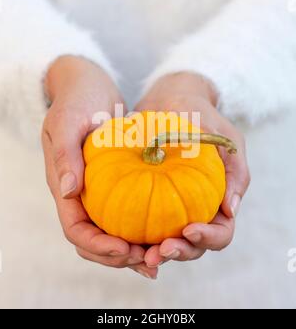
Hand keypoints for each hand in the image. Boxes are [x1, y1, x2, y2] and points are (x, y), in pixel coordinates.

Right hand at [42, 56, 157, 278]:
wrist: (87, 85)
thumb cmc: (76, 100)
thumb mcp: (67, 122)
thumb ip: (64, 156)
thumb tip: (69, 192)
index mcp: (63, 186)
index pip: (75, 229)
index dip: (97, 246)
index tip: (125, 250)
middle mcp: (80, 195)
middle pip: (94, 240)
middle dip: (119, 256)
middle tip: (151, 260)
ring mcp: (97, 191)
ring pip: (111, 231)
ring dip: (133, 249)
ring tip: (161, 254)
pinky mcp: (115, 183)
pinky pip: (127, 212)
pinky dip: (143, 227)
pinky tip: (165, 231)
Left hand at [135, 72, 250, 267]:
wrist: (171, 101)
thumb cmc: (202, 118)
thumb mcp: (226, 140)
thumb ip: (235, 172)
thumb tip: (230, 210)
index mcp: (218, 201)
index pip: (220, 232)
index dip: (208, 238)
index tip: (189, 229)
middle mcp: (195, 210)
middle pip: (192, 245)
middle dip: (179, 252)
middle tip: (159, 251)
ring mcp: (171, 207)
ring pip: (167, 241)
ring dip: (155, 251)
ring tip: (139, 253)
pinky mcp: (147, 199)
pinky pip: (142, 223)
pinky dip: (135, 236)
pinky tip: (121, 237)